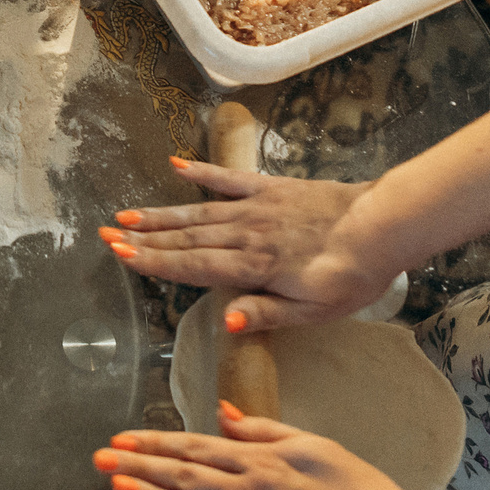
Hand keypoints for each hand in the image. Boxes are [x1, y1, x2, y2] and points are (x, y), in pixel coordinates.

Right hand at [96, 160, 389, 330]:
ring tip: (126, 214)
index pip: (194, 265)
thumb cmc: (351, 275)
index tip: (121, 256)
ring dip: (161, 214)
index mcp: (255, 266)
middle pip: (187, 237)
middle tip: (106, 234)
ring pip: (200, 210)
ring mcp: (257, 207)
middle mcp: (247, 233)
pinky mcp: (272, 188)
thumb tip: (224, 322)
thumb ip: (267, 313)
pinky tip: (176, 167)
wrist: (382, 226)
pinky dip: (202, 173)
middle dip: (145, 238)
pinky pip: (230, 179)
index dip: (155, 262)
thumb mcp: (314, 310)